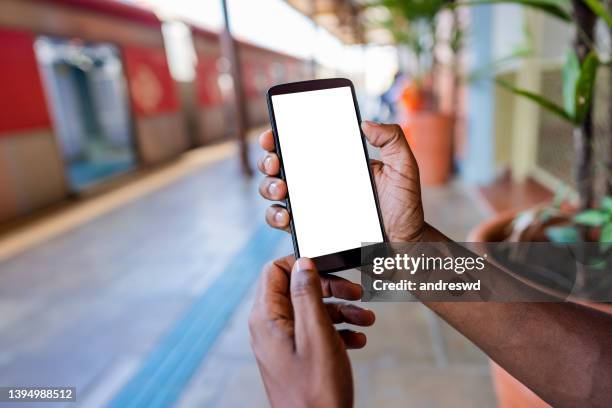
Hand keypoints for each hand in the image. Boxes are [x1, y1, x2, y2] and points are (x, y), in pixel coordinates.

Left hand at [249, 256, 374, 406]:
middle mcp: (271, 328)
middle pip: (298, 289)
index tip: (331, 267)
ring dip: (341, 310)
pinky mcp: (296, 356)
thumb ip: (307, 294)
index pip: (275, 271)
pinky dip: (337, 331)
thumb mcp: (316, 334)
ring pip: (311, 311)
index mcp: (267, 318)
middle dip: (330, 288)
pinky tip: (357, 339)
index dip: (303, 264)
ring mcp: (283, 343)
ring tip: (365, 320)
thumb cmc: (316, 391)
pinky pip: (315, 332)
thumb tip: (302, 262)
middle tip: (356, 292)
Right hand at [257, 121, 425, 241]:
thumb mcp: (404, 168)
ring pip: (274, 192)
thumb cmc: (405, 208)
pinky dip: (276, 216)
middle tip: (276, 163)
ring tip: (281, 189)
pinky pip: (283, 222)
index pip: (301, 144)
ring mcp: (311, 206)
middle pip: (279, 165)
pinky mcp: (309, 230)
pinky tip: (286, 216)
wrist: (404, 246)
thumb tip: (365, 123)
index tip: (274, 135)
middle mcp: (318, 182)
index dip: (280, 136)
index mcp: (336, 162)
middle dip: (268, 160)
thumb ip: (393, 139)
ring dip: (268, 187)